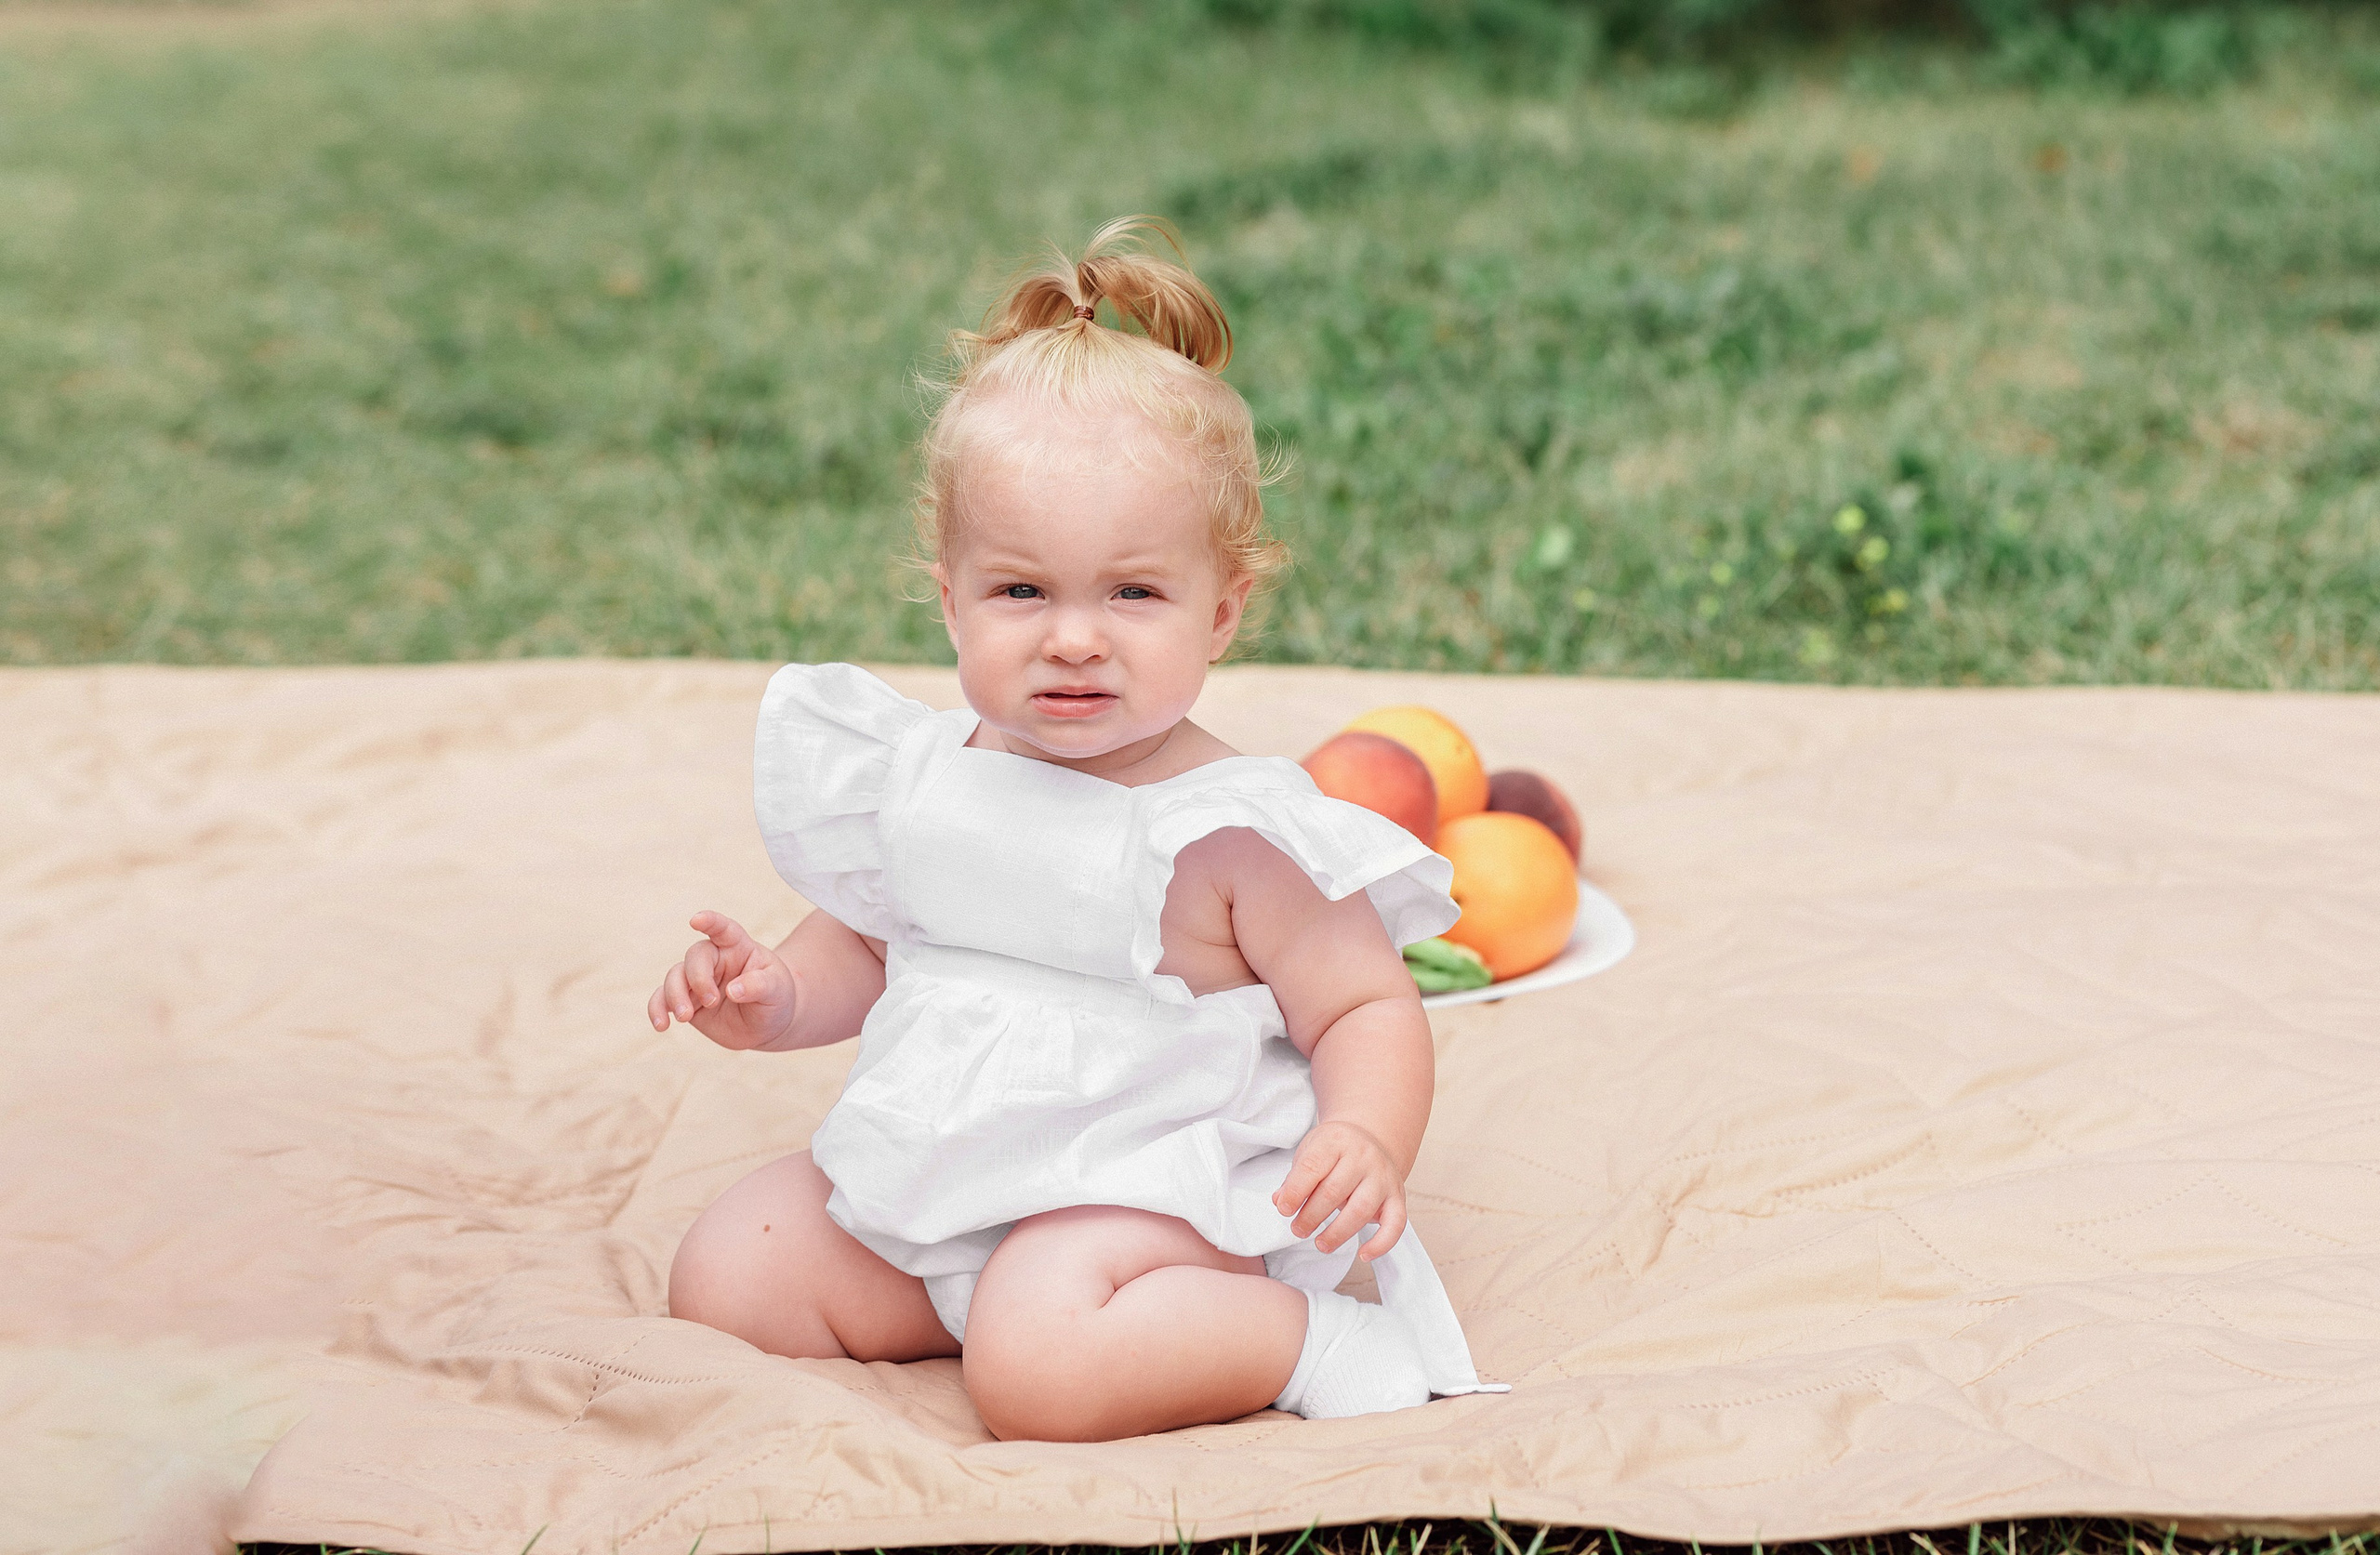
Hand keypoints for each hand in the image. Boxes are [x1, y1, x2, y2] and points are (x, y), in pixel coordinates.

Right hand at [647, 911, 795, 1050]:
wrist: (769, 1024)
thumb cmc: (776, 997)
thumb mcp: (777, 989)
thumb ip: (759, 985)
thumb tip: (733, 990)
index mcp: (737, 946)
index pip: (723, 929)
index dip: (710, 922)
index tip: (696, 920)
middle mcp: (714, 959)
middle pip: (694, 957)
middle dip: (698, 979)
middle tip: (711, 1001)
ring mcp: (697, 980)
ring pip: (674, 977)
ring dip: (674, 996)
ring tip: (685, 1017)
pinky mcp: (686, 1001)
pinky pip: (662, 1000)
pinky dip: (657, 1010)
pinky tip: (661, 1025)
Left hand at [1272, 1120, 1407, 1260]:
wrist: (1372, 1138)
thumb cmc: (1335, 1150)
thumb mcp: (1310, 1152)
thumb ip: (1295, 1178)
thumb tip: (1280, 1201)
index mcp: (1336, 1141)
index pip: (1312, 1166)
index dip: (1295, 1191)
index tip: (1284, 1209)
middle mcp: (1363, 1156)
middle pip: (1334, 1191)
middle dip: (1311, 1216)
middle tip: (1298, 1229)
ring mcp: (1383, 1176)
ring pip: (1361, 1209)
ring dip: (1337, 1233)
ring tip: (1320, 1243)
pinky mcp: (1397, 1196)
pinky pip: (1396, 1223)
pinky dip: (1381, 1243)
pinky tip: (1364, 1254)